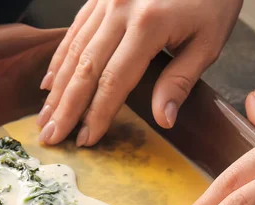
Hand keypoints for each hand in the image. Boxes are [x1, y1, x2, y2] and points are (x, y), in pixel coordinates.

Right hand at [36, 0, 242, 145]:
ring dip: (58, 87)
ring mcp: (106, 0)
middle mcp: (120, 9)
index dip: (97, 114)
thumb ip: (180, 81)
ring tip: (45, 117)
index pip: (114, 81)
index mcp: (148, 24)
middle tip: (51, 136)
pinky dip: (60, 58)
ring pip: (74, 49)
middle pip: (85, 68)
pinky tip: (50, 81)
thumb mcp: (208, 42)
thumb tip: (162, 120)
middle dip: (66, 107)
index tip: (85, 139)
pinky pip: (75, 29)